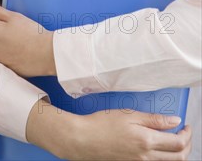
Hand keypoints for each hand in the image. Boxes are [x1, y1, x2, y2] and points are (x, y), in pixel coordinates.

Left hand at [0, 0, 55, 76]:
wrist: (45, 53)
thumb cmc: (31, 33)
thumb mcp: (13, 16)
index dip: (2, 23)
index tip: (12, 25)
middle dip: (0, 34)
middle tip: (17, 34)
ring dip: (2, 45)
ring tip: (18, 44)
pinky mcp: (3, 67)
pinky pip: (1, 58)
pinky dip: (6, 55)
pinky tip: (17, 53)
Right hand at [26, 99, 191, 160]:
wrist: (83, 140)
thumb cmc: (103, 123)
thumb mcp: (129, 115)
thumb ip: (154, 119)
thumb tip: (175, 120)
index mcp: (146, 141)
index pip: (178, 143)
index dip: (187, 134)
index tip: (186, 125)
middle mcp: (146, 157)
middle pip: (179, 157)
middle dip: (187, 145)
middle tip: (185, 133)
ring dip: (178, 154)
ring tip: (174, 140)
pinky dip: (164, 158)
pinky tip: (159, 148)